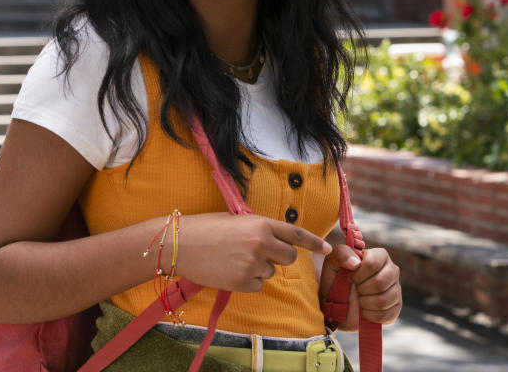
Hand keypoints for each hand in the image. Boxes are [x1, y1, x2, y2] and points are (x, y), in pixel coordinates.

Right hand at [171, 213, 331, 292]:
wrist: (178, 243)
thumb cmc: (204, 228)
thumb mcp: (235, 221)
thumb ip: (258, 230)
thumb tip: (274, 243)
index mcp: (260, 223)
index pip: (296, 233)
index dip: (315, 242)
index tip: (329, 249)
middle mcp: (261, 242)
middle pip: (288, 257)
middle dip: (278, 258)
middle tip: (257, 254)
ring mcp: (253, 263)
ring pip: (271, 273)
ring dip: (258, 270)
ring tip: (232, 259)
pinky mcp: (243, 282)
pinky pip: (257, 286)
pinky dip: (246, 282)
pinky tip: (228, 271)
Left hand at [318, 246, 401, 330]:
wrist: (337, 304)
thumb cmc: (335, 279)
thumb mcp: (332, 263)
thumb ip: (341, 254)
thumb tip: (355, 262)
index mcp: (379, 255)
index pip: (373, 263)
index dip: (358, 274)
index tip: (349, 278)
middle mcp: (392, 270)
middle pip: (380, 283)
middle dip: (361, 289)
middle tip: (354, 289)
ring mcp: (396, 289)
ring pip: (384, 300)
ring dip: (365, 303)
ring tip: (359, 299)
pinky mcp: (396, 307)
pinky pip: (386, 314)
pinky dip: (370, 315)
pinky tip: (364, 310)